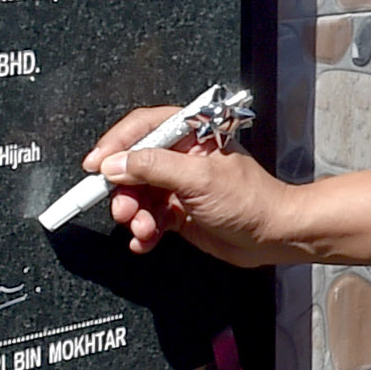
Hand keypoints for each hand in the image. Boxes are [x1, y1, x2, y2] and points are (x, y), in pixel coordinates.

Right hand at [83, 107, 306, 264]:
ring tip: (143, 229)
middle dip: (123, 191)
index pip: (141, 129)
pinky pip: (149, 218)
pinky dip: (144, 232)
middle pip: (132, 166)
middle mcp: (181, 157)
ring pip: (138, 196)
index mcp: (189, 134)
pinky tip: (146, 240)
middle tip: (123, 209)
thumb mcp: (198, 178)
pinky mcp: (179, 212)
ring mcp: (179, 185)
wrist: (274, 235)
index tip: (96, 166)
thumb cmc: (252, 199)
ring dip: (134, 215)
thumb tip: (116, 163)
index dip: (114, 145)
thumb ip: (153, 167)